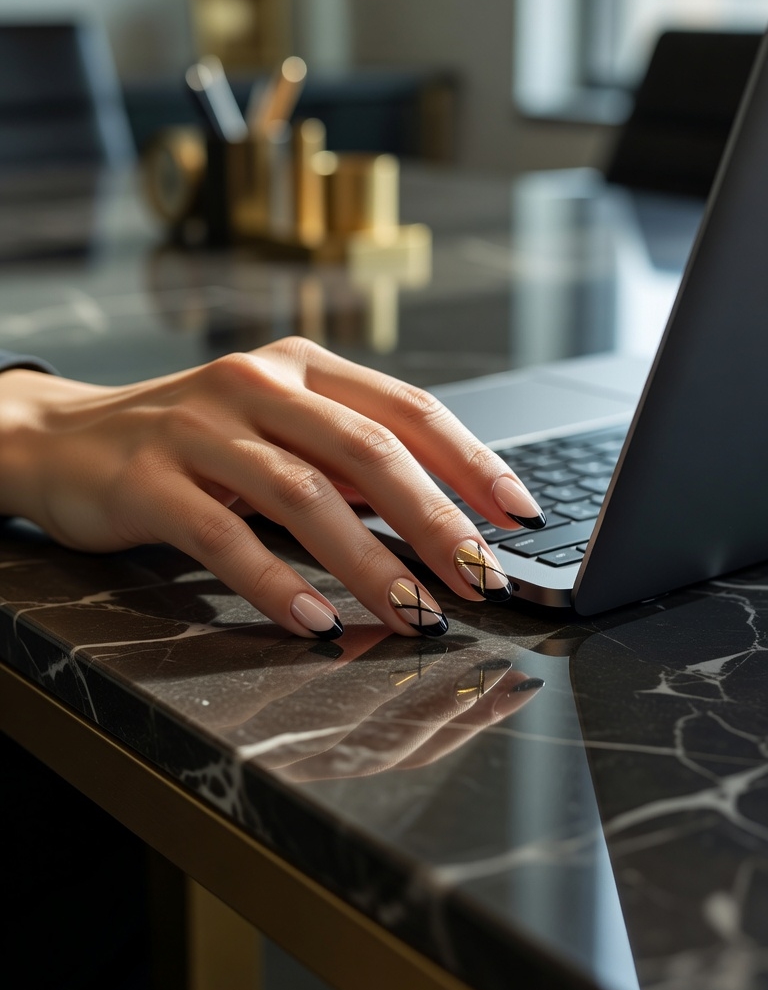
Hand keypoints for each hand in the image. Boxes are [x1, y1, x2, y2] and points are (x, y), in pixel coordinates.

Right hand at [0, 338, 542, 641]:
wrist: (63, 439)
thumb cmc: (190, 444)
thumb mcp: (275, 434)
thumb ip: (346, 463)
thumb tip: (444, 519)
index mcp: (301, 368)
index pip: (406, 408)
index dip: (472, 461)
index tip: (520, 513)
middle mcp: (256, 384)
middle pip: (367, 450)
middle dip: (436, 521)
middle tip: (481, 580)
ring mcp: (199, 428)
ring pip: (303, 496)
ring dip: (369, 563)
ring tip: (414, 615)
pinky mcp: (149, 479)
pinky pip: (223, 537)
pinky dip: (277, 584)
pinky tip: (318, 621)